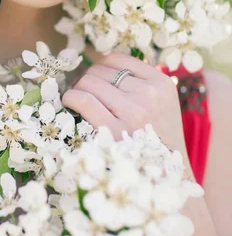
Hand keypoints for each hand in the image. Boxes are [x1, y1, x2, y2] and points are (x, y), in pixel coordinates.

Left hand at [62, 50, 187, 158]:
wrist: (167, 177)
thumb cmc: (157, 138)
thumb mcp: (161, 103)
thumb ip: (138, 80)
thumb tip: (100, 58)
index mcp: (161, 83)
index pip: (117, 58)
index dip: (100, 66)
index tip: (96, 80)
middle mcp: (149, 94)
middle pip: (99, 70)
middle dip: (87, 80)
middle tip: (85, 94)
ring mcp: (133, 112)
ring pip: (89, 82)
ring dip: (77, 89)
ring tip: (78, 101)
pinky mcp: (114, 131)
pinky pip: (83, 100)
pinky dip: (70, 98)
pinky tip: (70, 104)